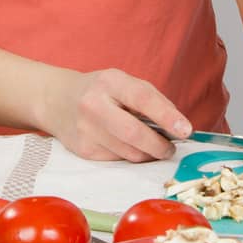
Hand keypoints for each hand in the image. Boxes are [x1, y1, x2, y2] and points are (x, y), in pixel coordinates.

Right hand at [40, 68, 188, 161]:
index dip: (167, 116)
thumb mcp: (123, 82)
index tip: (185, 130)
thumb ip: (151, 99)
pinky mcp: (83, 151)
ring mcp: (86, 130)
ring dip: (147, 154)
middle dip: (159, 146)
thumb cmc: (100, 91)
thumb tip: (178, 126)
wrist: (56, 100)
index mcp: (109, 82)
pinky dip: (129, 157)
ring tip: (151, 147)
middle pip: (134, 134)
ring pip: (129, 153)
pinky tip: (126, 146)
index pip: (142, 99)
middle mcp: (94, 105)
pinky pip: (117, 161)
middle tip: (170, 148)